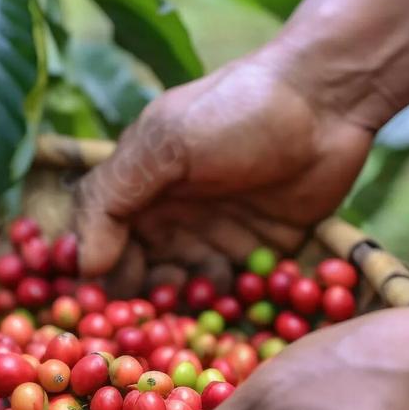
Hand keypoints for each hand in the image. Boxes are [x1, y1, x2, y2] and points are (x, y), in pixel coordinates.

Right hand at [76, 51, 371, 289]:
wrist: (326, 101)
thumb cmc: (236, 112)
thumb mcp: (163, 142)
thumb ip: (114, 198)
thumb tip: (82, 265)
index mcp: (138, 193)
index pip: (102, 249)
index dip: (103, 280)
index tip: (110, 307)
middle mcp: (171, 221)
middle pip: (144, 280)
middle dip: (149, 301)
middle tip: (164, 309)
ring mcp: (215, 240)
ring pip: (189, 294)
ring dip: (192, 306)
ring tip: (208, 291)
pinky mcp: (259, 256)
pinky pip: (239, 295)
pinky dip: (235, 305)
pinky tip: (242, 298)